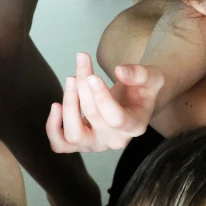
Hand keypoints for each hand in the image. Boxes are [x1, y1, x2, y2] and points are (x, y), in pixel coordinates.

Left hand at [46, 53, 163, 152]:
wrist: (134, 101)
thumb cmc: (142, 88)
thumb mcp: (151, 76)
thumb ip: (139, 74)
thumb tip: (120, 71)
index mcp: (136, 126)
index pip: (116, 118)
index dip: (102, 98)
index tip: (93, 76)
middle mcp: (116, 140)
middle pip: (93, 117)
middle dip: (84, 87)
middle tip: (82, 61)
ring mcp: (97, 144)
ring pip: (75, 134)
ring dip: (69, 105)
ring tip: (71, 79)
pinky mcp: (81, 143)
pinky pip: (60, 144)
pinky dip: (53, 128)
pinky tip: (56, 105)